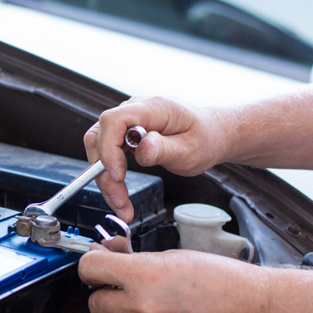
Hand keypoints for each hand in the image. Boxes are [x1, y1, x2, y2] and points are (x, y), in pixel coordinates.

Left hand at [78, 247, 270, 312]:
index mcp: (142, 276)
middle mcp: (142, 308)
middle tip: (125, 290)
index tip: (97, 268)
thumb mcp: (173, 256)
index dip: (91, 266)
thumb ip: (135, 260)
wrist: (255, 309)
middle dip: (107, 295)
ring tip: (156, 309)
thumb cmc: (222, 280)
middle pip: (95, 303)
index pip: (89, 270)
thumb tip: (109, 255)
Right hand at [84, 97, 230, 222]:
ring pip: (99, 148)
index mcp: (153, 108)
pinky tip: (120, 194)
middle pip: (100, 136)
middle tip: (118, 200)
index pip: (114, 120)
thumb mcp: (191, 150)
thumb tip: (142, 148)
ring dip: (104, 178)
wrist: (212, 134)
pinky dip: (110, 176)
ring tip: (120, 203)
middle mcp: (136, 111)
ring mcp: (129, 122)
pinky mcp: (126, 134)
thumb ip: (164, 149)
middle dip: (103, 172)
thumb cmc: (205, 138)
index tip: (118, 175)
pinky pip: (108, 154)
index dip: (109, 148)